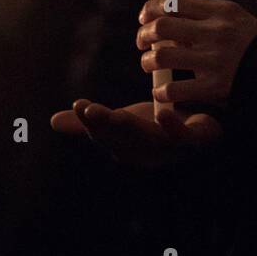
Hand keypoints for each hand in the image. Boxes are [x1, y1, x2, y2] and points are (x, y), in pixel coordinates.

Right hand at [50, 98, 221, 167]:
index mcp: (127, 145)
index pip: (105, 134)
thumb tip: (52, 121)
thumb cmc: (159, 128)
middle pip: (121, 137)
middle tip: (87, 110)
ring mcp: (169, 148)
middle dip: (103, 125)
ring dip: (130, 127)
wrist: (203, 132)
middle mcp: (146, 150)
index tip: (79, 105)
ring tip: (115, 114)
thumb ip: (93, 122)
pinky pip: (182, 136)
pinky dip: (171, 127)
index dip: (90, 122)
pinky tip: (162, 113)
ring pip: (147, 137)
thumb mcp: (124, 121)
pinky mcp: (193, 141)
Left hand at [137, 0, 256, 106]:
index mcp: (219, 10)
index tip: (145, 17)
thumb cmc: (251, 42)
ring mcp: (214, 60)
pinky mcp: (214, 87)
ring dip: (148, 62)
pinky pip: (174, 88)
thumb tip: (163, 13)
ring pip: (162, 55)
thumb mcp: (232, 17)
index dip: (151, 8)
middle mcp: (215, 32)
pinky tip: (162, 91)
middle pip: (162, 26)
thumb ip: (201, 14)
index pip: (173, 1)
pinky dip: (161, 91)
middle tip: (141, 42)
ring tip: (149, 64)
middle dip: (144, 34)